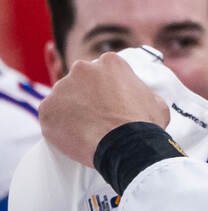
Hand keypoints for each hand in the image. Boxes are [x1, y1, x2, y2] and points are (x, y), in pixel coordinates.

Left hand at [40, 56, 169, 165]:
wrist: (125, 147)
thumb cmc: (144, 125)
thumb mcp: (156, 102)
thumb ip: (142, 93)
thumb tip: (139, 98)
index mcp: (110, 63)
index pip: (104, 69)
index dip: (108, 85)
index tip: (111, 99)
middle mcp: (82, 68)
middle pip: (81, 79)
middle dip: (87, 94)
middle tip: (97, 114)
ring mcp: (61, 88)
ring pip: (64, 97)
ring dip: (72, 109)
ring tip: (86, 129)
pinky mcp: (47, 108)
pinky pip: (51, 115)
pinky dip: (59, 125)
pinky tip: (73, 136)